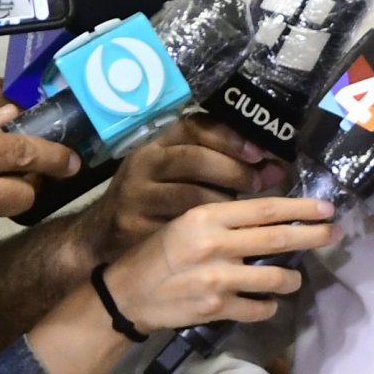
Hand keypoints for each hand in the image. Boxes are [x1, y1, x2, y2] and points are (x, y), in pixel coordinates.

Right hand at [83, 116, 289, 260]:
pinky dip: (209, 237)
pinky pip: (182, 233)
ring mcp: (137, 199)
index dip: (231, 138)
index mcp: (155, 146)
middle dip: (236, 171)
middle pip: (196, 160)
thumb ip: (215, 161)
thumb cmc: (151, 199)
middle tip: (263, 184)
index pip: (195, 129)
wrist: (99, 237)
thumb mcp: (171, 171)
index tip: (261, 152)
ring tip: (248, 217)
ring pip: (193, 199)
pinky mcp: (136, 231)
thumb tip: (274, 167)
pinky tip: (229, 244)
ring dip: (227, 205)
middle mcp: (143, 167)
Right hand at [104, 197, 337, 329]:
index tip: (326, 208)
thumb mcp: (186, 223)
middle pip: (278, 239)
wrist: (125, 294)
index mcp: (207, 216)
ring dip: (292, 279)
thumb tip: (271, 218)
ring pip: (274, 278)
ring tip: (295, 279)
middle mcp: (216, 244)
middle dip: (313, 236)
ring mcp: (217, 279)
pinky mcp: (216, 308)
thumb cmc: (157, 253)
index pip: (265, 209)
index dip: (300, 208)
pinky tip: (269, 303)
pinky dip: (269, 306)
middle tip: (336, 234)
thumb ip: (225, 220)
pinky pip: (258, 308)